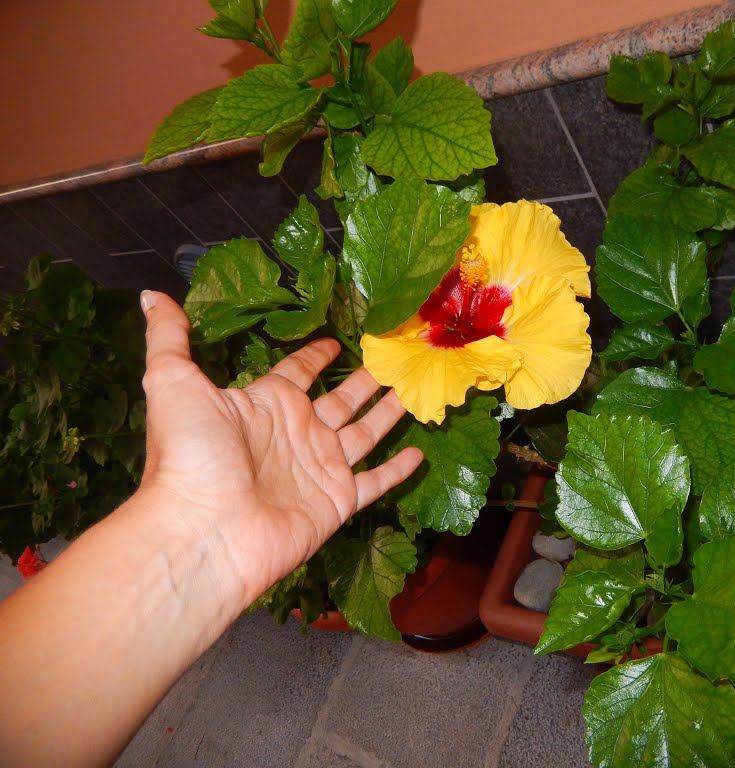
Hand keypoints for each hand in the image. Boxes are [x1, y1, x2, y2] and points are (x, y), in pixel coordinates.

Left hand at [137, 291, 422, 606]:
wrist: (205, 530)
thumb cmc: (190, 455)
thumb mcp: (173, 383)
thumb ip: (170, 339)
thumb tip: (153, 296)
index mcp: (265, 404)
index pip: (297, 372)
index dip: (316, 356)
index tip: (338, 341)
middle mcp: (296, 433)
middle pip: (340, 400)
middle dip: (365, 381)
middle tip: (393, 359)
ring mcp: (319, 468)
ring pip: (365, 434)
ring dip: (388, 415)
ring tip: (413, 393)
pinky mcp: (338, 500)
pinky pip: (376, 481)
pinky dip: (398, 470)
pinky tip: (420, 453)